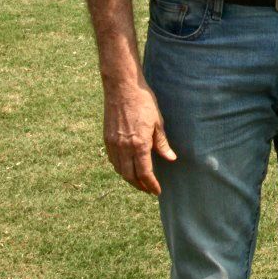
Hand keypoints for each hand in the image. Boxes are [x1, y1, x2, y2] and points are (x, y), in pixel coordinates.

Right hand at [102, 80, 174, 194]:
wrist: (122, 88)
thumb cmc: (143, 102)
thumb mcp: (158, 122)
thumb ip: (162, 143)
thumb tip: (170, 158)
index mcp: (138, 144)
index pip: (144, 173)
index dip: (151, 184)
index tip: (157, 190)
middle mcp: (123, 147)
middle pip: (130, 176)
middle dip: (140, 186)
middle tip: (149, 190)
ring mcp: (113, 144)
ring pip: (119, 170)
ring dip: (129, 179)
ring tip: (139, 182)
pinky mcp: (106, 139)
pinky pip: (113, 160)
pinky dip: (120, 168)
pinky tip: (127, 168)